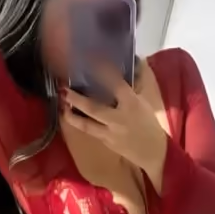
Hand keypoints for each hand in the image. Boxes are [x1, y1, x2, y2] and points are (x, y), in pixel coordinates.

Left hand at [61, 64, 167, 182]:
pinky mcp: (106, 142)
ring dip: (71, 116)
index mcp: (132, 104)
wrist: (153, 152)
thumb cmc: (150, 124)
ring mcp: (110, 133)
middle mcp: (119, 119)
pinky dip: (79, 123)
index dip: (103, 72)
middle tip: (63, 89)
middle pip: (93, 108)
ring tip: (61, 106)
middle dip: (76, 99)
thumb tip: (130, 65)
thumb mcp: (144, 102)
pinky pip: (90, 131)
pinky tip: (70, 117)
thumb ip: (131, 87)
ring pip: (86, 124)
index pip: (116, 84)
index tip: (91, 61)